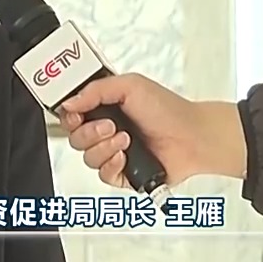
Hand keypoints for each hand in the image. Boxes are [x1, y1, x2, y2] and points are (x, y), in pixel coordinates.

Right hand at [58, 73, 246, 188]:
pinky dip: (111, 165)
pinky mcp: (122, 173)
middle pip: (75, 137)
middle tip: (110, 126)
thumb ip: (95, 90)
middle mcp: (106, 130)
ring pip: (86, 157)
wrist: (192, 137)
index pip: (72, 114)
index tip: (77, 114)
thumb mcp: (130, 86)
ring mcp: (113, 152)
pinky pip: (102, 175)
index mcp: (105, 107)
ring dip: (104, 148)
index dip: (70, 115)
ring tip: (125, 140)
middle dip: (89, 132)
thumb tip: (69, 102)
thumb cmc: (168, 110)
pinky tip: (125, 156)